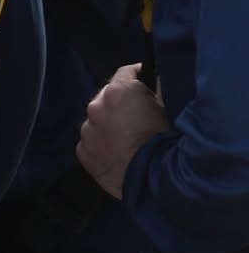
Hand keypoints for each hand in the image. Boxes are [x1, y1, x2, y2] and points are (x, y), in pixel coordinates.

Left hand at [77, 63, 168, 198]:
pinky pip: (92, 142)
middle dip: (121, 102)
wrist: (152, 180)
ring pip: (98, 121)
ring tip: (127, 138)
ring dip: (109, 124)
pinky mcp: (82, 152)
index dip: (138, 76)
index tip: (146, 83)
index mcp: (118, 91)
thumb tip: (154, 75)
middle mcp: (96, 106)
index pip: (126, 72)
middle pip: (108, 97)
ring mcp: (87, 130)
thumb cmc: (165, 141)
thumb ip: (157, 88)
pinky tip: (117, 153)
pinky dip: (102, 144)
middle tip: (138, 116)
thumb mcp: (169, 107)